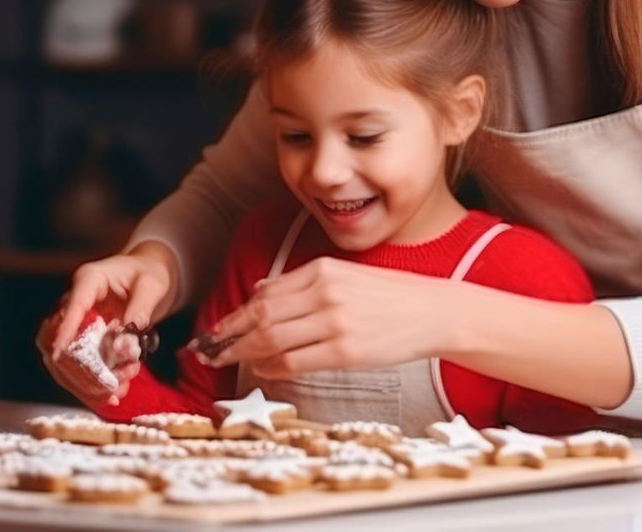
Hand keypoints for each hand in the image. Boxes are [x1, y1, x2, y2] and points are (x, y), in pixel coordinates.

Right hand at [36, 241, 176, 406]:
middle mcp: (73, 303)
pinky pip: (75, 369)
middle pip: (54, 339)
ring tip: (119, 391)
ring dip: (86, 383)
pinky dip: (90, 387)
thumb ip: (142, 307)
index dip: (64, 331)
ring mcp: (73, 325)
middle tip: (110, 386)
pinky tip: (112, 397)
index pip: (70, 307)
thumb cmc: (148, 274)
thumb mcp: (152, 285)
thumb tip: (128, 337)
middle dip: (79, 368)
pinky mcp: (79, 343)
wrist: (147, 276)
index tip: (61, 355)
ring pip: (61, 361)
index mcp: (88, 281)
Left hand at [205, 257, 453, 377]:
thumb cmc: (389, 296)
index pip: (264, 295)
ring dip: (244, 353)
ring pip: (273, 339)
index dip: (234, 316)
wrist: (433, 312)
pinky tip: (262, 370)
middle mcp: (325, 293)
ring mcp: (335, 323)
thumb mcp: (344, 276)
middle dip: (229, 336)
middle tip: (207, 350)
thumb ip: (300, 282)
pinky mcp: (346, 351)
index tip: (214, 330)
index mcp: (323, 270)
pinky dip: (272, 367)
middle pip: (261, 317)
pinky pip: (296, 361)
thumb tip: (259, 292)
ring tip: (227, 362)